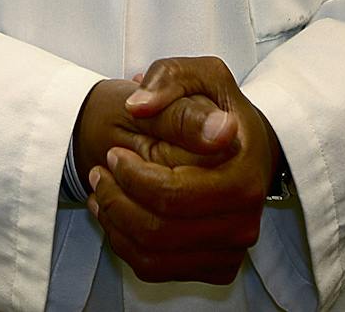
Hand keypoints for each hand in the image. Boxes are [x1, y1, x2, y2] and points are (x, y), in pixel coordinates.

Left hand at [86, 56, 280, 285]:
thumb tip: (143, 103)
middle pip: (160, 231)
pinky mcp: (217, 265)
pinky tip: (116, 212)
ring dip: (115, 223)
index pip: (173, 194)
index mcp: (243, 173)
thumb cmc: (209, 106)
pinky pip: (157, 269)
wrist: (232, 142)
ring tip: (101, 190)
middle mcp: (245, 219)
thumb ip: (167, 80)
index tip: (114, 155)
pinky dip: (125, 243)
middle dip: (116, 201)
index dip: (132, 177)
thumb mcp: (194, 75)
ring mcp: (233, 248)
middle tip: (100, 172)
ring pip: (154, 256)